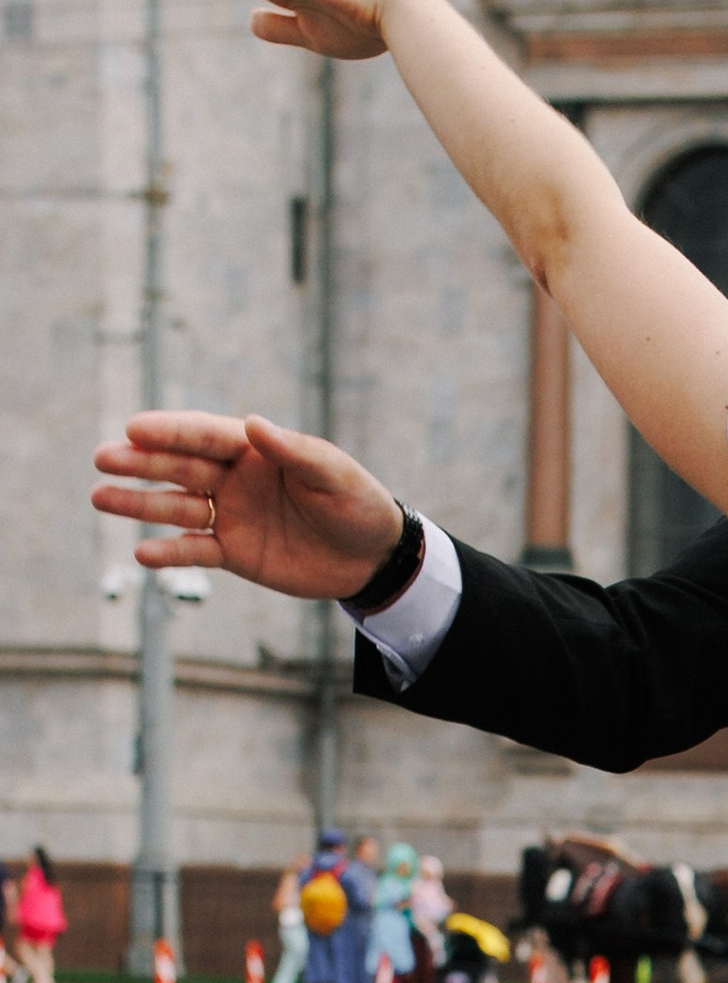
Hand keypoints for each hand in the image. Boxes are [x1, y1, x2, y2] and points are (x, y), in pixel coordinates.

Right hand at [92, 412, 405, 600]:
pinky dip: (169, 552)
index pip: (205, 435)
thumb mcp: (334, 475)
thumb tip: (251, 423)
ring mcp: (231, 515)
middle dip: (141, 462)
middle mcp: (235, 479)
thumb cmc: (358, 505)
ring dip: (139, 502)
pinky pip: (194, 551)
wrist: (373, 559)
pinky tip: (141, 552)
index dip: (170, 431)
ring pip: (176, 506)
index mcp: (256, 450)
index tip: (133, 428)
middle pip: (180, 467)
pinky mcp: (234, 553)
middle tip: (103, 457)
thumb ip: (293, 451)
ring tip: (100, 497)